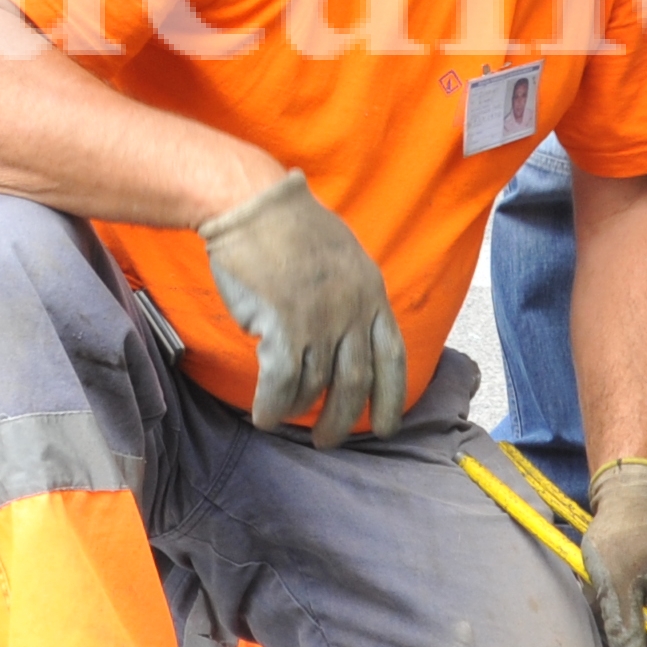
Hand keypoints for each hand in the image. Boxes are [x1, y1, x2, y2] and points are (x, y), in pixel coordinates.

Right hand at [197, 168, 402, 442]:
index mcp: (373, 294)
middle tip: (328, 441)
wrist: (254, 206)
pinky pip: (282, 384)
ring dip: (299, 411)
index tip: (386, 428)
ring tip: (283, 420)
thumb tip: (349, 337)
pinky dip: (273, 406)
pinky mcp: (283, 327)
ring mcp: (320, 321)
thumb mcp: (344, 258)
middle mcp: (353, 312)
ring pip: (315, 387)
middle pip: (356, 383)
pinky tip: (264, 416)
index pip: (393, 358)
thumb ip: (353, 298)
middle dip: (341, 420)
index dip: (391, 399)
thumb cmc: (291, 227)